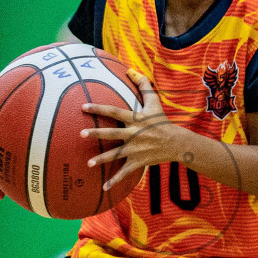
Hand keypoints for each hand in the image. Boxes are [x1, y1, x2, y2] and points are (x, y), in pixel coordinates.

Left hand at [80, 71, 188, 191]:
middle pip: (112, 133)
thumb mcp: (153, 101)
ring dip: (102, 159)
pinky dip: (115, 181)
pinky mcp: (138, 162)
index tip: (83, 107)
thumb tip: (131, 70)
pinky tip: (104, 188)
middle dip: (96, 134)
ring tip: (88, 163)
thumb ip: (143, 84)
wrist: (176, 142)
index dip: (99, 109)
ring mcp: (135, 149)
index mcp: (135, 119)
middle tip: (81, 133)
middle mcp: (133, 134)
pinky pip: (125, 172)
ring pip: (116, 154)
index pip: (114, 112)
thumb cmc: (162, 120)